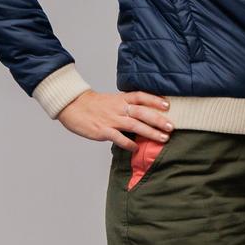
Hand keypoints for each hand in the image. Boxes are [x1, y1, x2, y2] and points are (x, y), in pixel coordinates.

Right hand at [56, 90, 172, 151]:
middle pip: (142, 112)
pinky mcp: (102, 130)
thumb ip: (127, 105)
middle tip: (171, 127)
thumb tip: (145, 113)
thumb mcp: (113, 100)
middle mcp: (118, 108)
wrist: (73, 106)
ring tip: (163, 138)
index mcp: (121, 99)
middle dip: (158, 119)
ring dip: (150, 132)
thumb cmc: (94, 104)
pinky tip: (137, 148)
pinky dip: (128, 143)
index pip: (141, 96)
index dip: (155, 100)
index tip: (168, 105)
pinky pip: (118, 137)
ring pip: (134, 125)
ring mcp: (111, 119)